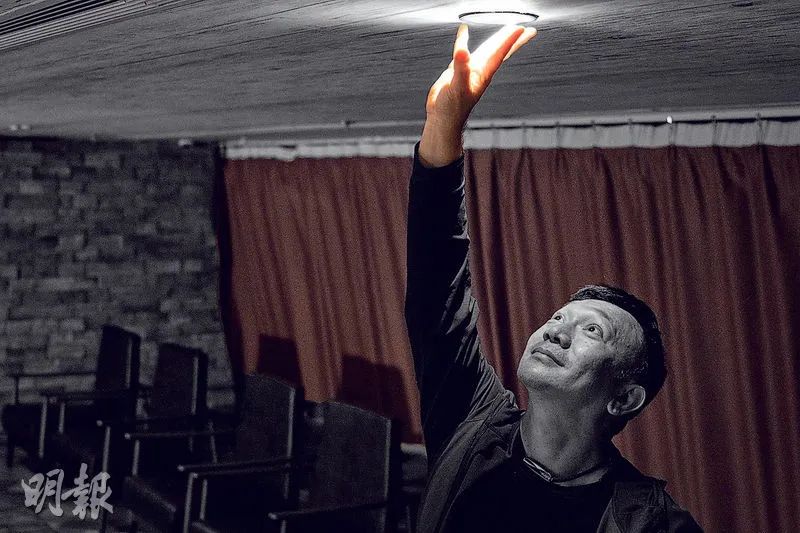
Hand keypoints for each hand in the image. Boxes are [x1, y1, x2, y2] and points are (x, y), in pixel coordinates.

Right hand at [419, 24, 536, 166]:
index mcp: (482, 73)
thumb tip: (462, 51)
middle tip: (527, 29)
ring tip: (506, 29)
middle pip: (500, 50)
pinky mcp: (458, 70)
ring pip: (487, 50)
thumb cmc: (452, 108)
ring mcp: (470, 70)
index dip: (510, 39)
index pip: (500, 52)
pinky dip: (464, 40)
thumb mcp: (457, 86)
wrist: (442, 118)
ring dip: (497, 39)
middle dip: (513, 40)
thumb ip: (461, 68)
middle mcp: (480, 70)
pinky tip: (464, 33)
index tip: (521, 28)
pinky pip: (465, 51)